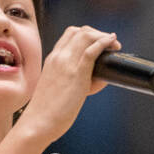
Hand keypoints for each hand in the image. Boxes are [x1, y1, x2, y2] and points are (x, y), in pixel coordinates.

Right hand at [14, 25, 121, 145]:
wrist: (38, 122)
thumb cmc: (47, 112)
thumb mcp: (58, 88)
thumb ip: (72, 80)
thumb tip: (97, 79)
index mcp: (52, 59)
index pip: (70, 34)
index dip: (88, 34)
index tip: (99, 42)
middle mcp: (58, 57)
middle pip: (80, 32)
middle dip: (98, 33)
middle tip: (111, 44)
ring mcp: (66, 63)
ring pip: (87, 36)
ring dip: (104, 37)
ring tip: (115, 46)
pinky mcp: (76, 74)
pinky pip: (92, 50)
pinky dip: (105, 43)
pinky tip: (113, 45)